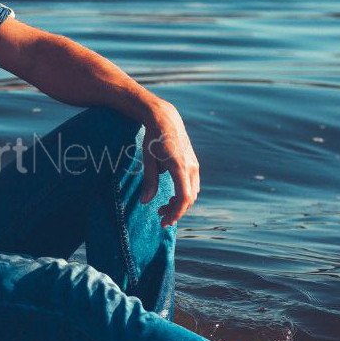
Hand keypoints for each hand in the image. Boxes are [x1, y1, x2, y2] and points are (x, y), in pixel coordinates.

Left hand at [139, 100, 199, 226]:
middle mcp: (191, 167)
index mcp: (179, 166)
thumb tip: (145, 202)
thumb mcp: (148, 159)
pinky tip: (171, 196)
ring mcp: (194, 165)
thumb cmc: (154, 138)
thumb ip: (149, 181)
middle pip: (189, 198)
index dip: (176, 213)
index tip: (164, 221)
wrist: (165, 119)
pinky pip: (191, 184)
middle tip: (160, 217)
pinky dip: (183, 194)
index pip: (184, 197)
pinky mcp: (193, 163)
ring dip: (180, 203)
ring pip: (192, 192)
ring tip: (163, 208)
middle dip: (176, 211)